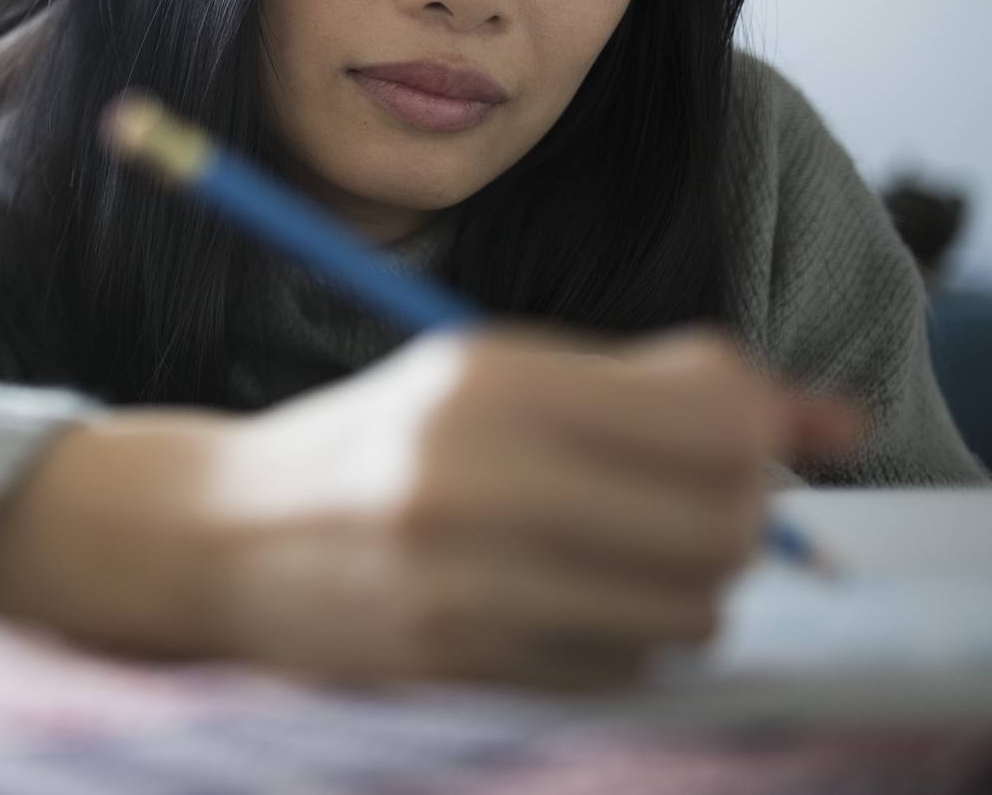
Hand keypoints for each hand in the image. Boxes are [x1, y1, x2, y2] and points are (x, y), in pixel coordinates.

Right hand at [0, 327, 860, 689]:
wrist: (218, 533)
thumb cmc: (369, 444)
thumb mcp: (487, 375)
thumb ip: (648, 388)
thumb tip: (824, 420)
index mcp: (485, 377)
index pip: (711, 418)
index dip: (765, 430)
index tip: (756, 435)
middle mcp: (472, 472)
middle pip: (719, 522)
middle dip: (739, 516)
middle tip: (693, 502)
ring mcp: (460, 577)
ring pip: (686, 607)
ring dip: (682, 586)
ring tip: (619, 556)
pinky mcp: (454, 660)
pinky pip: (618, 665)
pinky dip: (618, 638)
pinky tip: (558, 603)